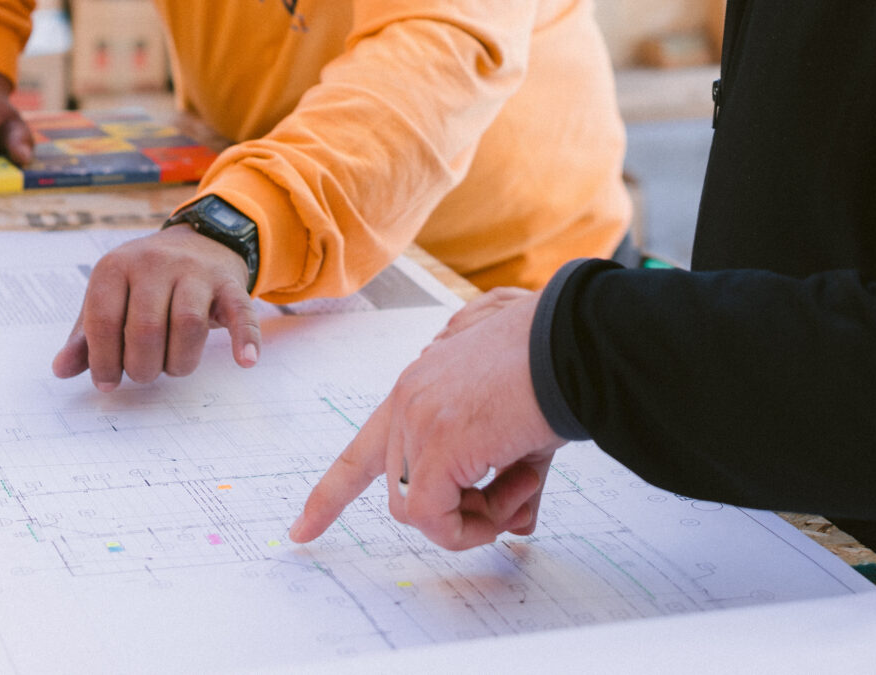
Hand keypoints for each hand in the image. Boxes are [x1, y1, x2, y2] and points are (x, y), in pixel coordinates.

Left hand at [52, 224, 259, 388]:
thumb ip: (86, 336)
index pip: (103, 320)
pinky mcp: (228, 283)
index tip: (107, 383)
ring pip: (187, 325)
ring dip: (179, 362)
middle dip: (143, 367)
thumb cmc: (144, 282)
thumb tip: (60, 370)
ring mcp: (194, 270)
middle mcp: (153, 262)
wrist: (199, 240)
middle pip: (146, 328)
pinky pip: (240, 312)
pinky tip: (244, 361)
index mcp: (115, 266)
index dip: (103, 360)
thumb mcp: (110, 298)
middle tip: (144, 374)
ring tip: (173, 367)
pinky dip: (244, 338)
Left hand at [290, 286, 559, 551]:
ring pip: (418, 513)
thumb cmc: (553, 373)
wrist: (574, 344)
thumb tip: (519, 527)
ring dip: (476, 519)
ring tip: (523, 486)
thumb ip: (511, 483)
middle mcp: (408, 401)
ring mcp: (418, 421)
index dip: (330, 496)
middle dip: (461, 516)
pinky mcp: (439, 444)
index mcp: (418, 391)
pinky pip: (437, 518)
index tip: (301, 531)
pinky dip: (476, 525)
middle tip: (515, 499)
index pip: (361, 454)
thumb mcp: (522, 434)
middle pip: (401, 497)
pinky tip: (518, 489)